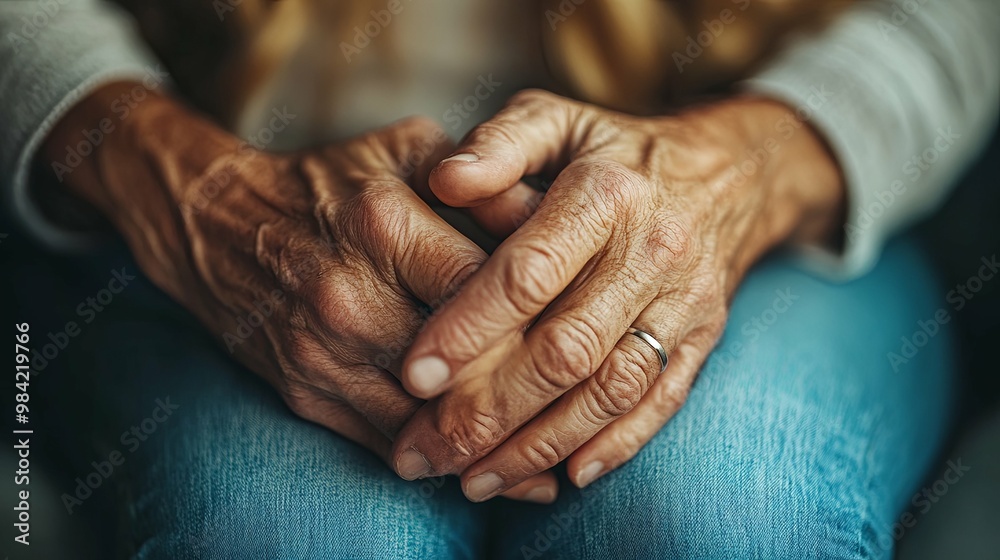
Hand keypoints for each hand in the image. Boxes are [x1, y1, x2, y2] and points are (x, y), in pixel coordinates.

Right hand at [42, 83, 555, 500]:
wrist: (218, 224)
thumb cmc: (330, 183)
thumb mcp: (406, 153)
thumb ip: (482, 181)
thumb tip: (557, 223)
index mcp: (385, 226)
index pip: (493, 290)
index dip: (552, 317)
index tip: (595, 335)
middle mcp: (353, 296)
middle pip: (464, 367)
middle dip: (533, 397)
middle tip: (590, 415)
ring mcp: (324, 353)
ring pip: (428, 421)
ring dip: (493, 451)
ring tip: (552, 466)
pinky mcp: (306, 392)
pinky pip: (384, 444)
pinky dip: (441, 466)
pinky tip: (487, 475)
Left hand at [391, 90, 844, 500]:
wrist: (728, 175)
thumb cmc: (614, 150)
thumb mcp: (556, 120)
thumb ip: (498, 144)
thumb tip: (443, 180)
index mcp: (606, 193)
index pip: (529, 274)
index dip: (468, 328)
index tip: (414, 376)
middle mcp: (651, 252)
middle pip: (566, 349)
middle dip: (490, 409)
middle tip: (427, 451)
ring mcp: (684, 303)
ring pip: (609, 389)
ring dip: (541, 444)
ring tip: (475, 479)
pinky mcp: (704, 338)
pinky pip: (662, 402)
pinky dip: (616, 445)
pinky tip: (565, 477)